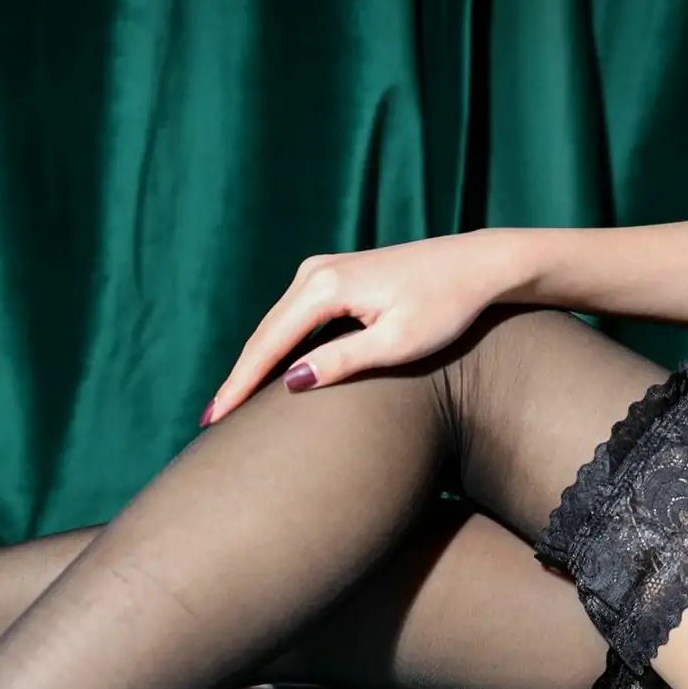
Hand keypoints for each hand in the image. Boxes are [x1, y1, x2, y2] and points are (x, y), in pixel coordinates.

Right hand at [200, 230, 519, 423]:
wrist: (477, 265)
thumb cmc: (447, 306)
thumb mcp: (398, 343)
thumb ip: (343, 361)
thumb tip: (290, 382)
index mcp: (326, 286)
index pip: (269, 345)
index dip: (240, 385)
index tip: (214, 420)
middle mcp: (316, 271)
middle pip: (265, 333)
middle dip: (239, 377)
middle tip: (210, 423)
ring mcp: (324, 269)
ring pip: (277, 325)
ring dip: (255, 362)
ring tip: (231, 405)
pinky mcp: (335, 274)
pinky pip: (294, 317)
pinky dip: (277, 345)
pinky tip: (268, 372)